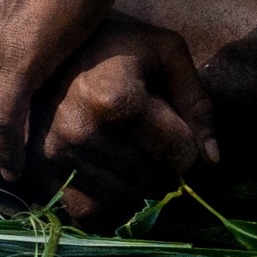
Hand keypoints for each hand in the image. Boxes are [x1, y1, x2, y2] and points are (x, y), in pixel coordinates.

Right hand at [26, 20, 219, 219]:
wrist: (45, 43)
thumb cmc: (115, 45)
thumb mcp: (165, 52)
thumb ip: (196, 102)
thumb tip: (212, 160)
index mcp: (113, 97)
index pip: (178, 151)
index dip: (188, 141)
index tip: (175, 125)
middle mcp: (80, 130)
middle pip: (153, 178)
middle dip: (163, 164)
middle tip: (150, 138)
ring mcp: (57, 154)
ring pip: (126, 199)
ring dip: (138, 186)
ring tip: (130, 153)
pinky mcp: (43, 172)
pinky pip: (89, 213)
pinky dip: (108, 206)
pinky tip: (113, 180)